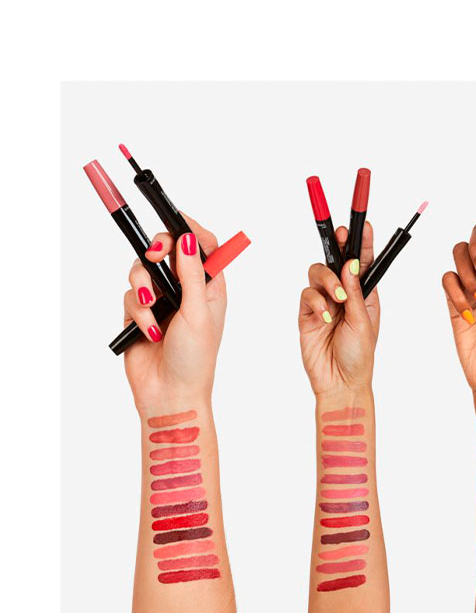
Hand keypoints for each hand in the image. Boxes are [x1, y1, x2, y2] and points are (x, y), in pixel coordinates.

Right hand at [121, 215, 225, 410]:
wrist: (170, 393)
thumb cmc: (196, 359)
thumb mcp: (199, 313)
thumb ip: (193, 274)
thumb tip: (188, 239)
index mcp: (210, 287)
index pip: (202, 245)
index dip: (189, 229)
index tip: (175, 219)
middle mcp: (186, 290)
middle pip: (166, 250)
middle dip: (157, 249)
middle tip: (154, 254)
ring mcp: (161, 301)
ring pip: (142, 271)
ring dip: (143, 288)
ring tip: (151, 310)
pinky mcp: (139, 314)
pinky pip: (130, 296)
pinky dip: (137, 312)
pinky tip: (148, 332)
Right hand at [299, 222, 378, 395]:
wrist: (340, 383)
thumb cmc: (359, 356)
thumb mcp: (363, 322)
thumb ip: (355, 292)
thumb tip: (351, 264)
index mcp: (364, 294)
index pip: (362, 262)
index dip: (362, 242)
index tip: (365, 225)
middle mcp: (344, 295)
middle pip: (335, 261)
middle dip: (338, 247)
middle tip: (340, 238)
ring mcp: (324, 303)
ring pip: (318, 273)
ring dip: (327, 280)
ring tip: (337, 299)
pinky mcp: (307, 314)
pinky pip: (307, 295)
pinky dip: (316, 302)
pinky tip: (326, 317)